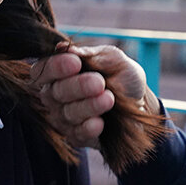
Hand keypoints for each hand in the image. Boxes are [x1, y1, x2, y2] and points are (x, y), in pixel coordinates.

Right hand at [30, 43, 154, 148]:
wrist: (142, 102)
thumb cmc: (122, 77)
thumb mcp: (111, 58)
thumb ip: (88, 54)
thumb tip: (62, 48)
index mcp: (59, 72)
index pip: (43, 70)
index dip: (55, 67)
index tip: (75, 63)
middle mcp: (55, 95)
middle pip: (55, 92)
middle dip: (77, 86)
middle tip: (98, 82)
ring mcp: (64, 118)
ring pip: (67, 113)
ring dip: (89, 106)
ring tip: (109, 99)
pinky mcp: (77, 137)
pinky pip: (77, 134)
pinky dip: (88, 127)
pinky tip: (100, 122)